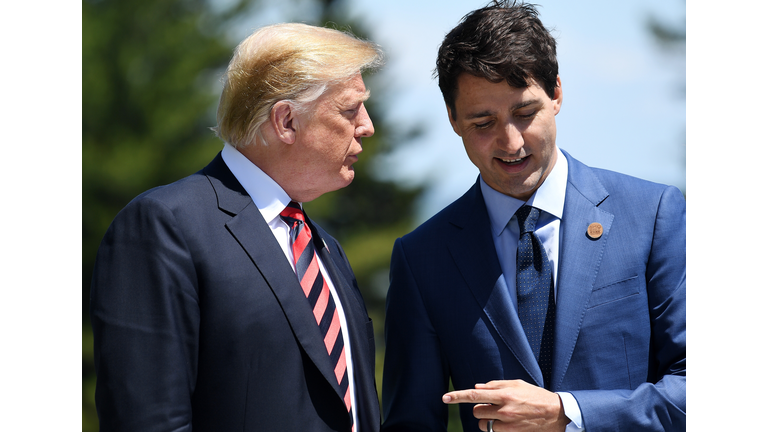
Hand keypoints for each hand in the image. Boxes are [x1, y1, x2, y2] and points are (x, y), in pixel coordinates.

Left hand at [442, 380, 568, 431]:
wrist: (556, 414)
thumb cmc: (535, 396)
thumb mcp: (517, 384)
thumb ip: (496, 385)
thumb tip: (478, 387)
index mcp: (504, 394)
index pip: (475, 395)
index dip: (458, 396)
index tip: (445, 398)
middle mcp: (504, 409)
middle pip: (476, 411)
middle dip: (480, 408)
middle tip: (491, 406)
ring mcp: (508, 424)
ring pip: (484, 424)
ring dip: (487, 420)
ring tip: (500, 415)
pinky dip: (497, 427)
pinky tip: (508, 422)